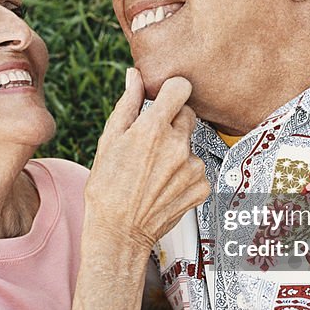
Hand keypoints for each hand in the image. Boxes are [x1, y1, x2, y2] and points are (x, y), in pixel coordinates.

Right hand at [84, 69, 209, 254]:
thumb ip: (127, 103)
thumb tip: (134, 76)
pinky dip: (184, 174)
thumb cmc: (108, 188)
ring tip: (154, 171)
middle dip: (172, 122)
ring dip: (177, 151)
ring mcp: (192, 167)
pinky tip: (164, 185)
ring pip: (191, 144)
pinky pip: (197, 169)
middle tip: (151, 143)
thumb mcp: (109, 140)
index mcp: (152, 129)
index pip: (180, 88)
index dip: (172, 90)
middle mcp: (177, 145)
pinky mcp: (201, 186)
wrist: (118, 232)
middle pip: (187, 115)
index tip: (166, 97)